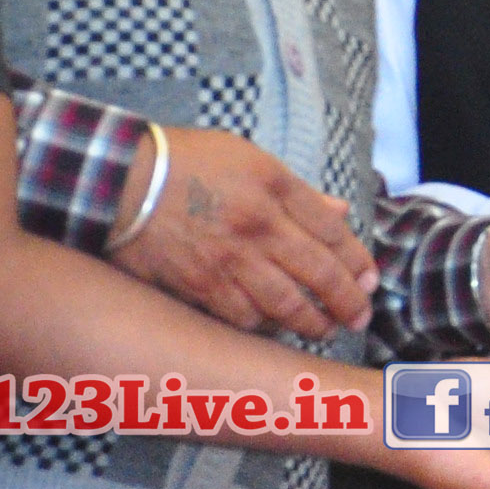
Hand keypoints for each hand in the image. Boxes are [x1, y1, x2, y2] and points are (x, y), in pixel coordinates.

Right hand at [109, 125, 374, 339]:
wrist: (120, 180)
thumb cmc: (185, 162)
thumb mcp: (248, 157)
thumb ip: (297, 191)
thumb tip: (339, 214)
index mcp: (273, 186)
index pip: (332, 230)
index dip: (357, 260)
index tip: (369, 278)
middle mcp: (257, 224)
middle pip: (319, 272)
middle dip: (347, 301)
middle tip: (359, 317)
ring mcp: (229, 259)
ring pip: (286, 305)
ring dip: (312, 323)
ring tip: (324, 330)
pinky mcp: (199, 285)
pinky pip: (243, 318)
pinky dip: (265, 328)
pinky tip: (275, 331)